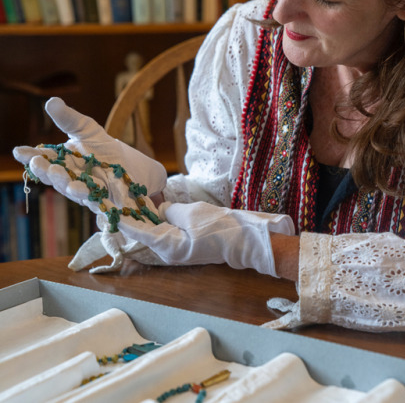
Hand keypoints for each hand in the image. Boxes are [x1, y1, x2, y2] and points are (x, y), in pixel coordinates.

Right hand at [13, 97, 166, 216]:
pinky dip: (89, 196)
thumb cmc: (102, 147)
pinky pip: (94, 200)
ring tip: (59, 174)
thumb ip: (69, 118)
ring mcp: (84, 191)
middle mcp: (69, 178)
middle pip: (54, 177)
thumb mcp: (87, 128)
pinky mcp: (101, 200)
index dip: (30, 156)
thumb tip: (51, 101)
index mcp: (62, 160)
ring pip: (72, 189)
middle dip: (46, 171)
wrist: (131, 166)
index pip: (43, 158)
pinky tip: (83, 189)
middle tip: (37, 162)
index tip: (19, 151)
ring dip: (65, 184)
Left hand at [118, 200, 295, 276]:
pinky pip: (167, 232)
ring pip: (155, 233)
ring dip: (145, 219)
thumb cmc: (219, 226)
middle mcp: (169, 253)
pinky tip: (153, 209)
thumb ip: (169, 211)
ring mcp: (178, 250)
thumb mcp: (191, 213)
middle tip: (119, 200)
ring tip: (132, 202)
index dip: (123, 219)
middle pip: (144, 234)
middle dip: (132, 218)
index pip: (138, 232)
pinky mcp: (186, 245)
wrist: (244, 239)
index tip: (109, 209)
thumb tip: (160, 211)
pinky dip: (158, 222)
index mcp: (168, 247)